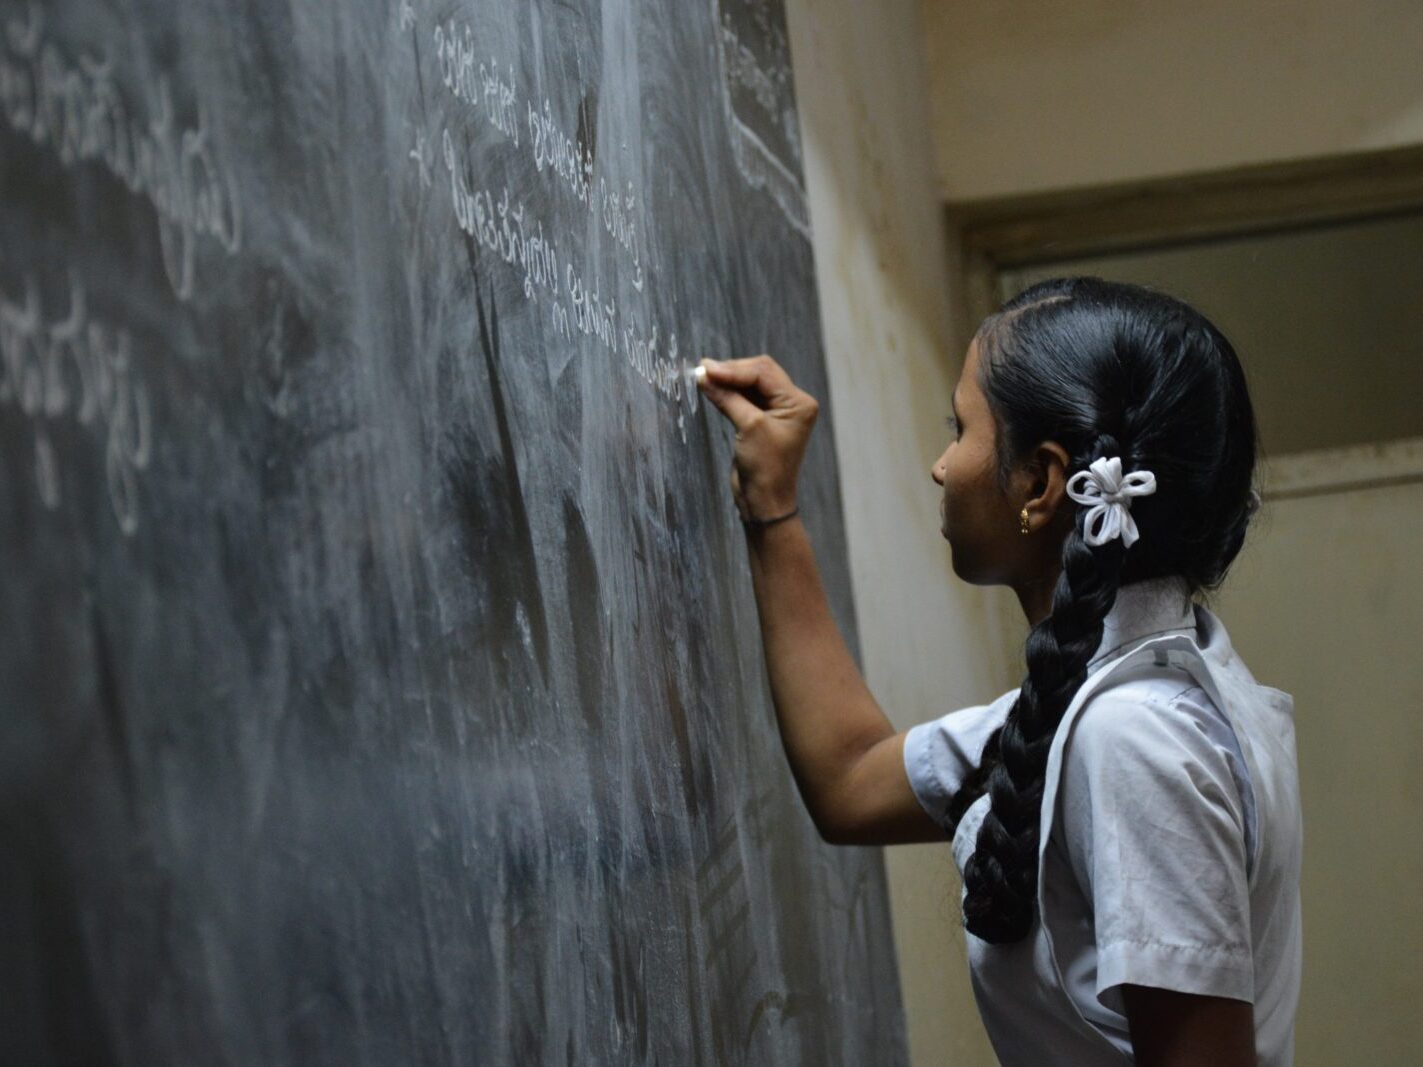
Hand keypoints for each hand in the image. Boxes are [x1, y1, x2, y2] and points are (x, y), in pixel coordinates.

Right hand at [696, 355, 818, 521]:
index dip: (734, 369)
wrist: (764, 500)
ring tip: (703, 377)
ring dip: (728, 380)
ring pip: (750, 383)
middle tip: (702, 371)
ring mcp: (776, 411)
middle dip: (731, 371)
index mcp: (798, 402)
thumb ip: (728, 397)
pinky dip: (728, 392)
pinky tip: (712, 388)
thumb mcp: (749, 427)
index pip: (764, 373)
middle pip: (758, 373)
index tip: (706, 370)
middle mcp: (791, 403)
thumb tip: (705, 375)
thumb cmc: (766, 467)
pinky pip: (744, 397)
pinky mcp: (761, 420)